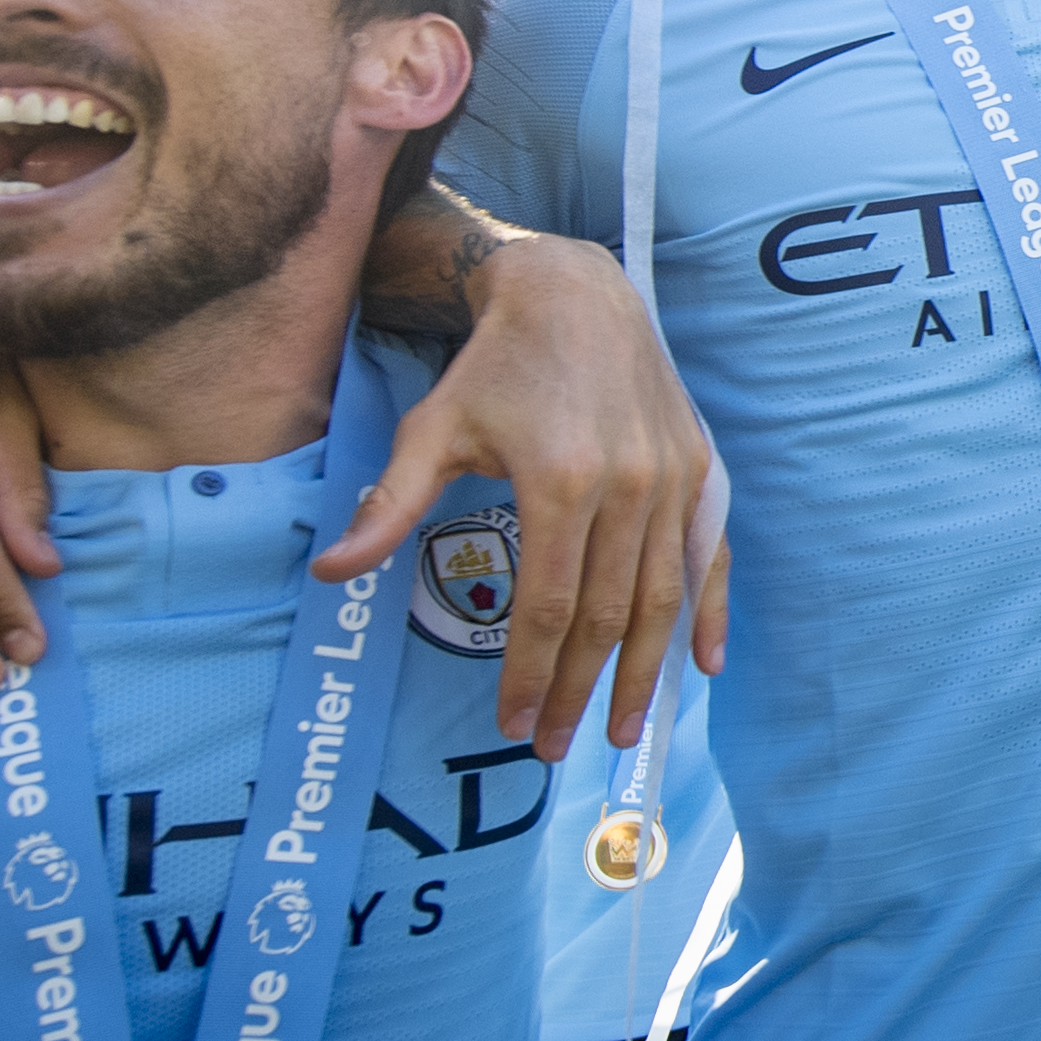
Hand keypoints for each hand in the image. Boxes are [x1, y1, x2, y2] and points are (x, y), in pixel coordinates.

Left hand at [312, 237, 726, 751]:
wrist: (577, 293)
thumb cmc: (495, 367)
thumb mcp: (432, 430)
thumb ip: (390, 506)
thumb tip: (331, 572)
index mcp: (559, 480)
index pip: (549, 607)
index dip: (529, 674)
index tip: (508, 726)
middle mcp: (628, 486)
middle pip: (606, 616)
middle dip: (579, 692)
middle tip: (551, 747)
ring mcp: (673, 480)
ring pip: (661, 598)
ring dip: (644, 672)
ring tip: (622, 730)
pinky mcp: (699, 470)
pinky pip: (709, 555)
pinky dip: (709, 613)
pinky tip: (703, 664)